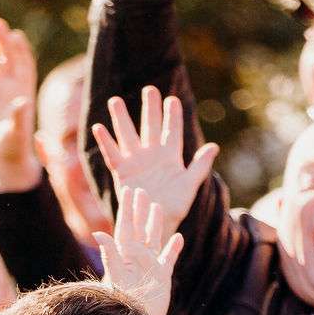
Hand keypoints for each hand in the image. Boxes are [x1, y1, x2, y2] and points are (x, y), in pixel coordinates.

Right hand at [90, 86, 216, 239]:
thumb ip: (200, 166)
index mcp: (170, 157)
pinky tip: (99, 128)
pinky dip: (105, 142)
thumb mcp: (189, 186)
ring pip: (127, 135)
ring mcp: (136, 162)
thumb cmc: (174, 208)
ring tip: (115, 101)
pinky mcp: (122, 173)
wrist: (154, 224)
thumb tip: (214, 146)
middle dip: (149, 109)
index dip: (172, 116)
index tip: (172, 100)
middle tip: (149, 90)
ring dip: (121, 119)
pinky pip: (112, 155)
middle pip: (149, 127)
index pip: (171, 131)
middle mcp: (152, 155)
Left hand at [97, 187, 183, 314]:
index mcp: (124, 255)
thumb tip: (98, 234)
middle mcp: (136, 258)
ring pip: (153, 239)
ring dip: (155, 224)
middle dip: (139, 210)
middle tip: (140, 191)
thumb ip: (110, 255)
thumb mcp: (116, 278)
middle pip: (138, 229)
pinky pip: (168, 259)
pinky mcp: (161, 277)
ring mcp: (149, 267)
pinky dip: (173, 248)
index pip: (124, 227)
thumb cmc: (123, 304)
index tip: (128, 190)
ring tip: (156, 207)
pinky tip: (178, 238)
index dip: (126, 209)